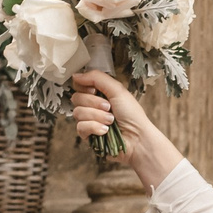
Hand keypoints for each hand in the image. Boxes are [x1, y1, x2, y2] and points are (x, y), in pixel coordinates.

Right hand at [69, 69, 185, 189]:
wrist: (137, 138)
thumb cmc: (131, 114)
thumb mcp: (117, 89)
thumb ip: (97, 78)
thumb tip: (76, 75)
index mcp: (99, 94)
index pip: (79, 85)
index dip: (85, 87)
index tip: (96, 91)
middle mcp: (92, 106)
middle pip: (76, 98)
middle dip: (94, 103)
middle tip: (109, 107)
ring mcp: (89, 120)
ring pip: (78, 113)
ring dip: (97, 116)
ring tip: (111, 121)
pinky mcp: (88, 135)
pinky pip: (80, 127)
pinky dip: (94, 127)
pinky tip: (105, 131)